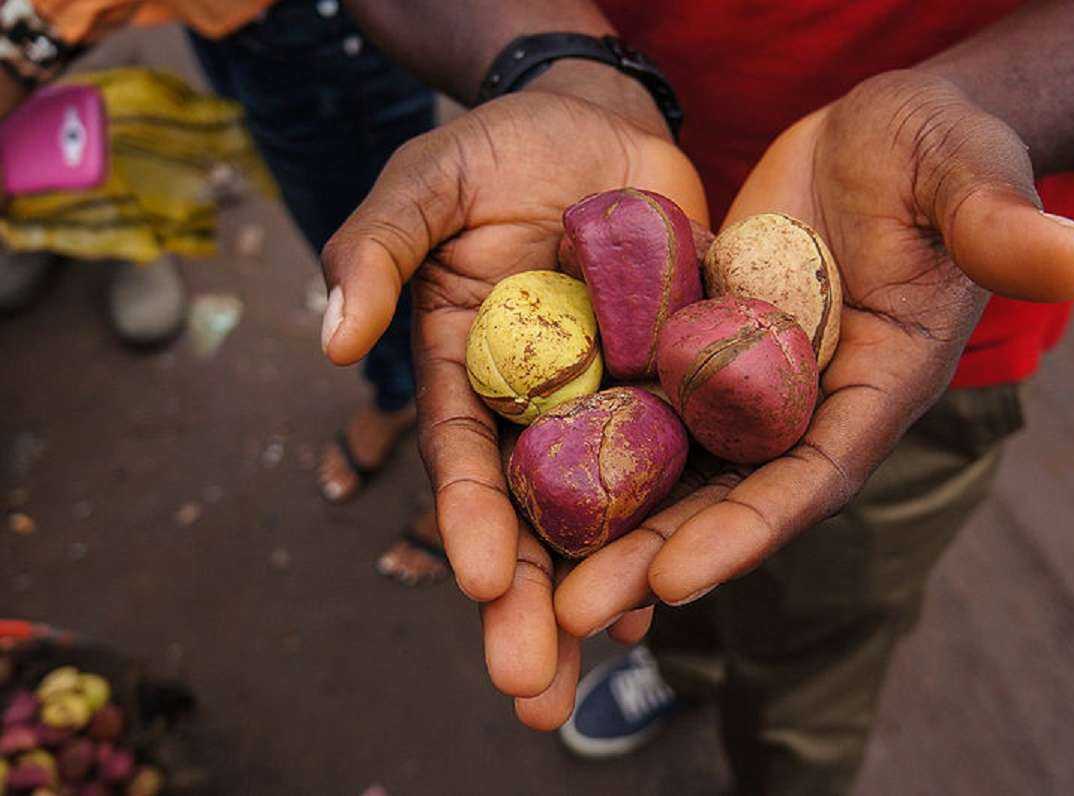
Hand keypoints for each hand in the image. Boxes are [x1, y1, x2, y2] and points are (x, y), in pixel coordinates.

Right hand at [320, 85, 705, 712]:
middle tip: (533, 690)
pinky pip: (679, 458)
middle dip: (531, 602)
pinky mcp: (673, 380)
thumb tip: (334, 343)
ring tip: (605, 666)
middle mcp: (534, 402)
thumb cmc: (496, 149)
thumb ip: (374, 251)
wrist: (594, 121)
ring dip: (603, 591)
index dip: (472, 519)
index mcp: (466, 368)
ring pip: (605, 508)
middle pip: (532, 513)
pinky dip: (675, 522)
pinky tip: (674, 589)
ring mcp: (608, 398)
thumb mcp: (424, 186)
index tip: (484, 583)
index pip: (465, 457)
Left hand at [550, 70, 1073, 679]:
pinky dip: (593, 445)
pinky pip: (644, 404)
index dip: (748, 528)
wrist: (874, 131)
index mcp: (875, 386)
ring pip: (673, 465)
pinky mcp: (700, 344)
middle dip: (654, 555)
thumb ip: (997, 221)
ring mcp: (748, 381)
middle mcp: (807, 403)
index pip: (812, 473)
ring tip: (535, 576)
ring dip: (608, 520)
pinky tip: (528, 481)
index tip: (675, 578)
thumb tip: (1072, 258)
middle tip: (572, 613)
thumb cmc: (934, 147)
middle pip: (727, 496)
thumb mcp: (964, 170)